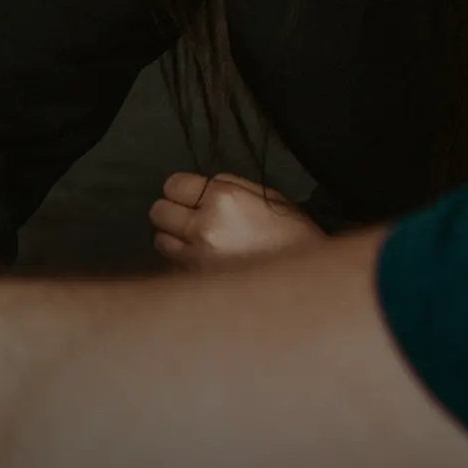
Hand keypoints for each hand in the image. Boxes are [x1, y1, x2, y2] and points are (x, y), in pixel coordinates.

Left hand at [149, 172, 324, 269]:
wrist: (308, 283)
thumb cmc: (293, 237)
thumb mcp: (269, 198)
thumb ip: (229, 186)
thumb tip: (202, 186)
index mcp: (223, 199)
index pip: (173, 185)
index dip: (182, 189)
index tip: (190, 196)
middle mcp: (204, 227)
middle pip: (158, 212)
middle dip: (172, 211)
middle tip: (190, 218)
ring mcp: (197, 258)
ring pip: (160, 240)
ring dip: (174, 238)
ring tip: (197, 241)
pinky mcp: (198, 281)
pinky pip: (173, 264)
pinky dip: (182, 261)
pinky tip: (204, 261)